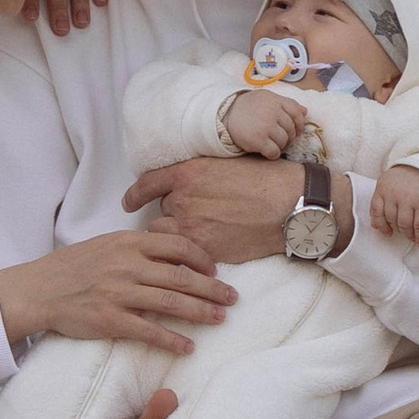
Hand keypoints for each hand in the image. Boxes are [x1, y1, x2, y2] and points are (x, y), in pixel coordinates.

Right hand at [0, 226, 234, 351]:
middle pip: (182, 276)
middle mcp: (127, 265)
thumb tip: (172, 252)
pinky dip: (172, 340)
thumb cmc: (74, 267)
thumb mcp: (106, 245)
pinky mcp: (110, 320)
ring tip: (220, 319)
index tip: (216, 271)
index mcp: (128, 242)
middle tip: (232, 298)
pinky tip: (188, 347)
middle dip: (212, 288)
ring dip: (200, 312)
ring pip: (171, 303)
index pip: (178, 246)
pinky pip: (149, 331)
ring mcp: (119, 293)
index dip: (203, 259)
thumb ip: (138, 247)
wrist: (40, 289)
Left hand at [125, 152, 353, 261]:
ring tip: (200, 234)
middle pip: (161, 211)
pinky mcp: (206, 251)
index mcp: (188, 173)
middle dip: (173, 214)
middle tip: (198, 215)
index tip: (128, 202)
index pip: (148, 184)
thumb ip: (201, 172)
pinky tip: (208, 249)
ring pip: (167, 236)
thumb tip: (190, 179)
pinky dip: (191, 255)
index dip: (135, 195)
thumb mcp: (227, 162)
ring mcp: (193, 228)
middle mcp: (183, 200)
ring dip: (176, 236)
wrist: (291, 206)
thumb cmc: (267, 179)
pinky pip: (185, 255)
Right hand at [223, 90, 304, 157]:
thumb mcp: (267, 99)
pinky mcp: (258, 140)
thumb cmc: (249, 107)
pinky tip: (267, 150)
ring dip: (281, 145)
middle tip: (281, 138)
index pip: (296, 112)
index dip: (300, 123)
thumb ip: (287, 104)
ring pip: (284, 141)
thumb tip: (306, 112)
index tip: (297, 130)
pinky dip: (273, 154)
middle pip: (291, 129)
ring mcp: (265, 126)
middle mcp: (272, 112)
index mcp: (275, 100)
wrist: (226, 115)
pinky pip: (274, 152)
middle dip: (289, 136)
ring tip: (273, 143)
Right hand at [372, 163, 418, 245]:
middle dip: (408, 234)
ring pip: (389, 219)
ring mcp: (392, 193)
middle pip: (404, 224)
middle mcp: (406, 196)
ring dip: (394, 229)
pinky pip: (376, 211)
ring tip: (399, 230)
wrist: (414, 167)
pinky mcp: (380, 190)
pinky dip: (379, 224)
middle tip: (410, 236)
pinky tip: (385, 230)